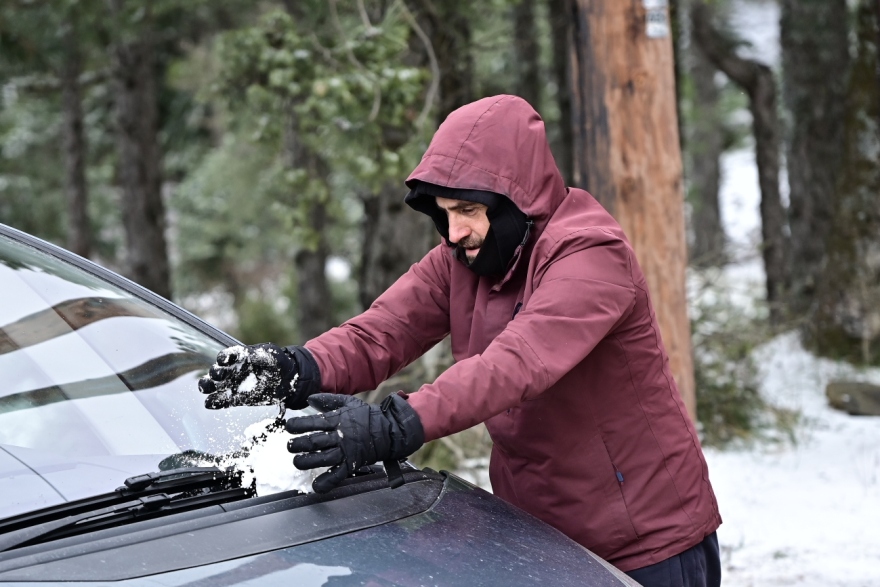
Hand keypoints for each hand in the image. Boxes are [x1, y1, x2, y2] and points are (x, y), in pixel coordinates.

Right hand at [198, 343, 318, 409]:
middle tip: (219, 375)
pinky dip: (214, 403)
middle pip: (216, 371)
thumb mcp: (272, 354)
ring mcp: (233, 385)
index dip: (224, 357)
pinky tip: (211, 403)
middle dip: (214, 373)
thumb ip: (260, 354)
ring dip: (208, 386)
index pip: (227, 356)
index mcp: (240, 357)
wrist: (288, 380)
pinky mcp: (236, 399)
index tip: (224, 360)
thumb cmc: (280, 362)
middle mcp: (233, 370)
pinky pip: (221, 401)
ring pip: (213, 386)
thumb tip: (249, 354)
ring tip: (207, 388)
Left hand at [286, 393, 424, 492]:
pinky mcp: (352, 464)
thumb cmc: (367, 416)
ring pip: (322, 458)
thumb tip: (309, 399)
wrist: (389, 430)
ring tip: (297, 461)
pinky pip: (337, 475)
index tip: (289, 427)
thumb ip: (328, 400)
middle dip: (298, 445)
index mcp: (338, 420)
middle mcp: (340, 436)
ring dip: (306, 462)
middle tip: (289, 446)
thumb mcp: (349, 402)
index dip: (298, 425)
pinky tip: (315, 486)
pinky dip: (326, 482)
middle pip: (314, 442)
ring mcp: (346, 451)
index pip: (313, 422)